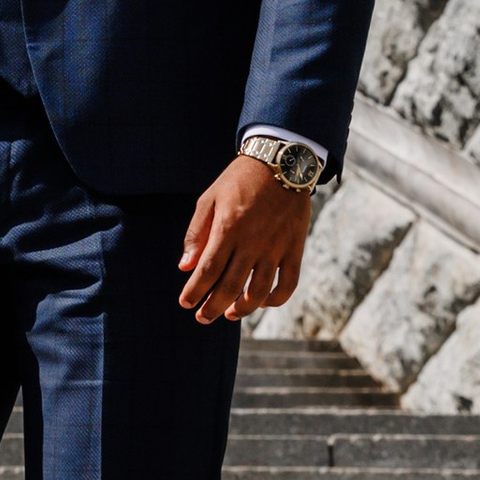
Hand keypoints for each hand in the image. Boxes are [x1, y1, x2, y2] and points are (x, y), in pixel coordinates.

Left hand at [178, 152, 312, 323]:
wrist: (280, 162)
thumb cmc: (239, 180)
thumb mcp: (210, 198)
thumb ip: (196, 232)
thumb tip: (185, 265)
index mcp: (228, 228)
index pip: (208, 270)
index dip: (195, 291)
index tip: (185, 304)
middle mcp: (252, 242)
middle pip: (230, 286)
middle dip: (212, 307)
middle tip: (202, 317)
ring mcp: (276, 247)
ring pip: (259, 291)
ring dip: (242, 309)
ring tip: (228, 314)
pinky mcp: (295, 248)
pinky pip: (288, 283)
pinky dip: (276, 299)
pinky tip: (262, 303)